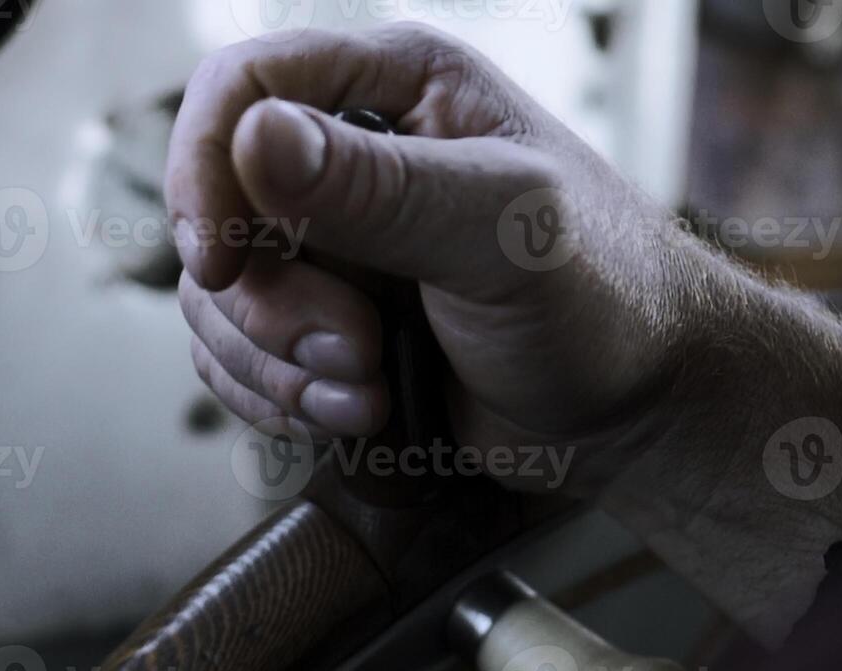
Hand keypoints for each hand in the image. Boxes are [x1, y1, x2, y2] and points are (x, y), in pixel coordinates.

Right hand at [168, 23, 699, 494]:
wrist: (636, 411)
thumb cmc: (608, 298)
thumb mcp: (504, 230)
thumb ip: (382, 186)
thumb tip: (257, 137)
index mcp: (398, 88)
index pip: (242, 88)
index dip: (205, 169)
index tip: (219, 260)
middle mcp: (351, 157)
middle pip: (220, 213)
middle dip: (272, 307)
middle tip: (358, 351)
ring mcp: (333, 247)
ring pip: (220, 299)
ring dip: (281, 367)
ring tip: (371, 394)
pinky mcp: (323, 324)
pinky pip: (237, 357)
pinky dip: (279, 398)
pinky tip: (356, 412)